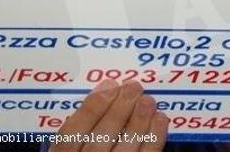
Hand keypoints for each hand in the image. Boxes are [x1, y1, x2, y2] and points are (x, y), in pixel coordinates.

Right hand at [51, 80, 167, 151]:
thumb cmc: (86, 150)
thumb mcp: (73, 144)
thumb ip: (81, 126)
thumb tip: (105, 92)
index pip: (71, 136)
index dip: (90, 108)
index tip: (109, 85)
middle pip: (98, 142)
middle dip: (118, 111)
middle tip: (133, 87)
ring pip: (124, 151)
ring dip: (138, 122)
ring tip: (147, 100)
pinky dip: (154, 138)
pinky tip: (159, 119)